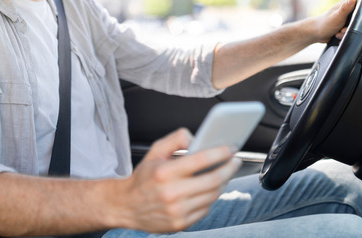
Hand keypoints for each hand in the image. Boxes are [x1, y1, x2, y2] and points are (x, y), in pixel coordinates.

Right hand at [115, 128, 240, 232]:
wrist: (126, 206)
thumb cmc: (143, 178)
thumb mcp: (154, 152)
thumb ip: (175, 139)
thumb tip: (196, 138)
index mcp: (164, 173)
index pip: (201, 160)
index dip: (220, 153)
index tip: (231, 149)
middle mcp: (171, 193)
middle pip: (213, 180)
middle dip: (229, 168)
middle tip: (235, 161)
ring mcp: (177, 211)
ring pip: (212, 195)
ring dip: (223, 183)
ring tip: (225, 173)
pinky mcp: (180, 223)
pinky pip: (206, 209)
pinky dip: (212, 197)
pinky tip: (211, 188)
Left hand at [313, 0, 355, 42]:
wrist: (316, 33)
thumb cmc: (326, 23)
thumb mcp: (338, 16)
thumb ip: (346, 7)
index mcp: (347, 3)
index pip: (361, 7)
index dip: (359, 17)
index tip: (351, 22)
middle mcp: (348, 10)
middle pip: (358, 20)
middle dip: (350, 28)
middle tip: (342, 30)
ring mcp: (346, 19)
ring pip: (354, 28)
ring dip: (346, 33)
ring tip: (338, 33)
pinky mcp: (345, 26)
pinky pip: (350, 33)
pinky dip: (344, 36)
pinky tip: (338, 36)